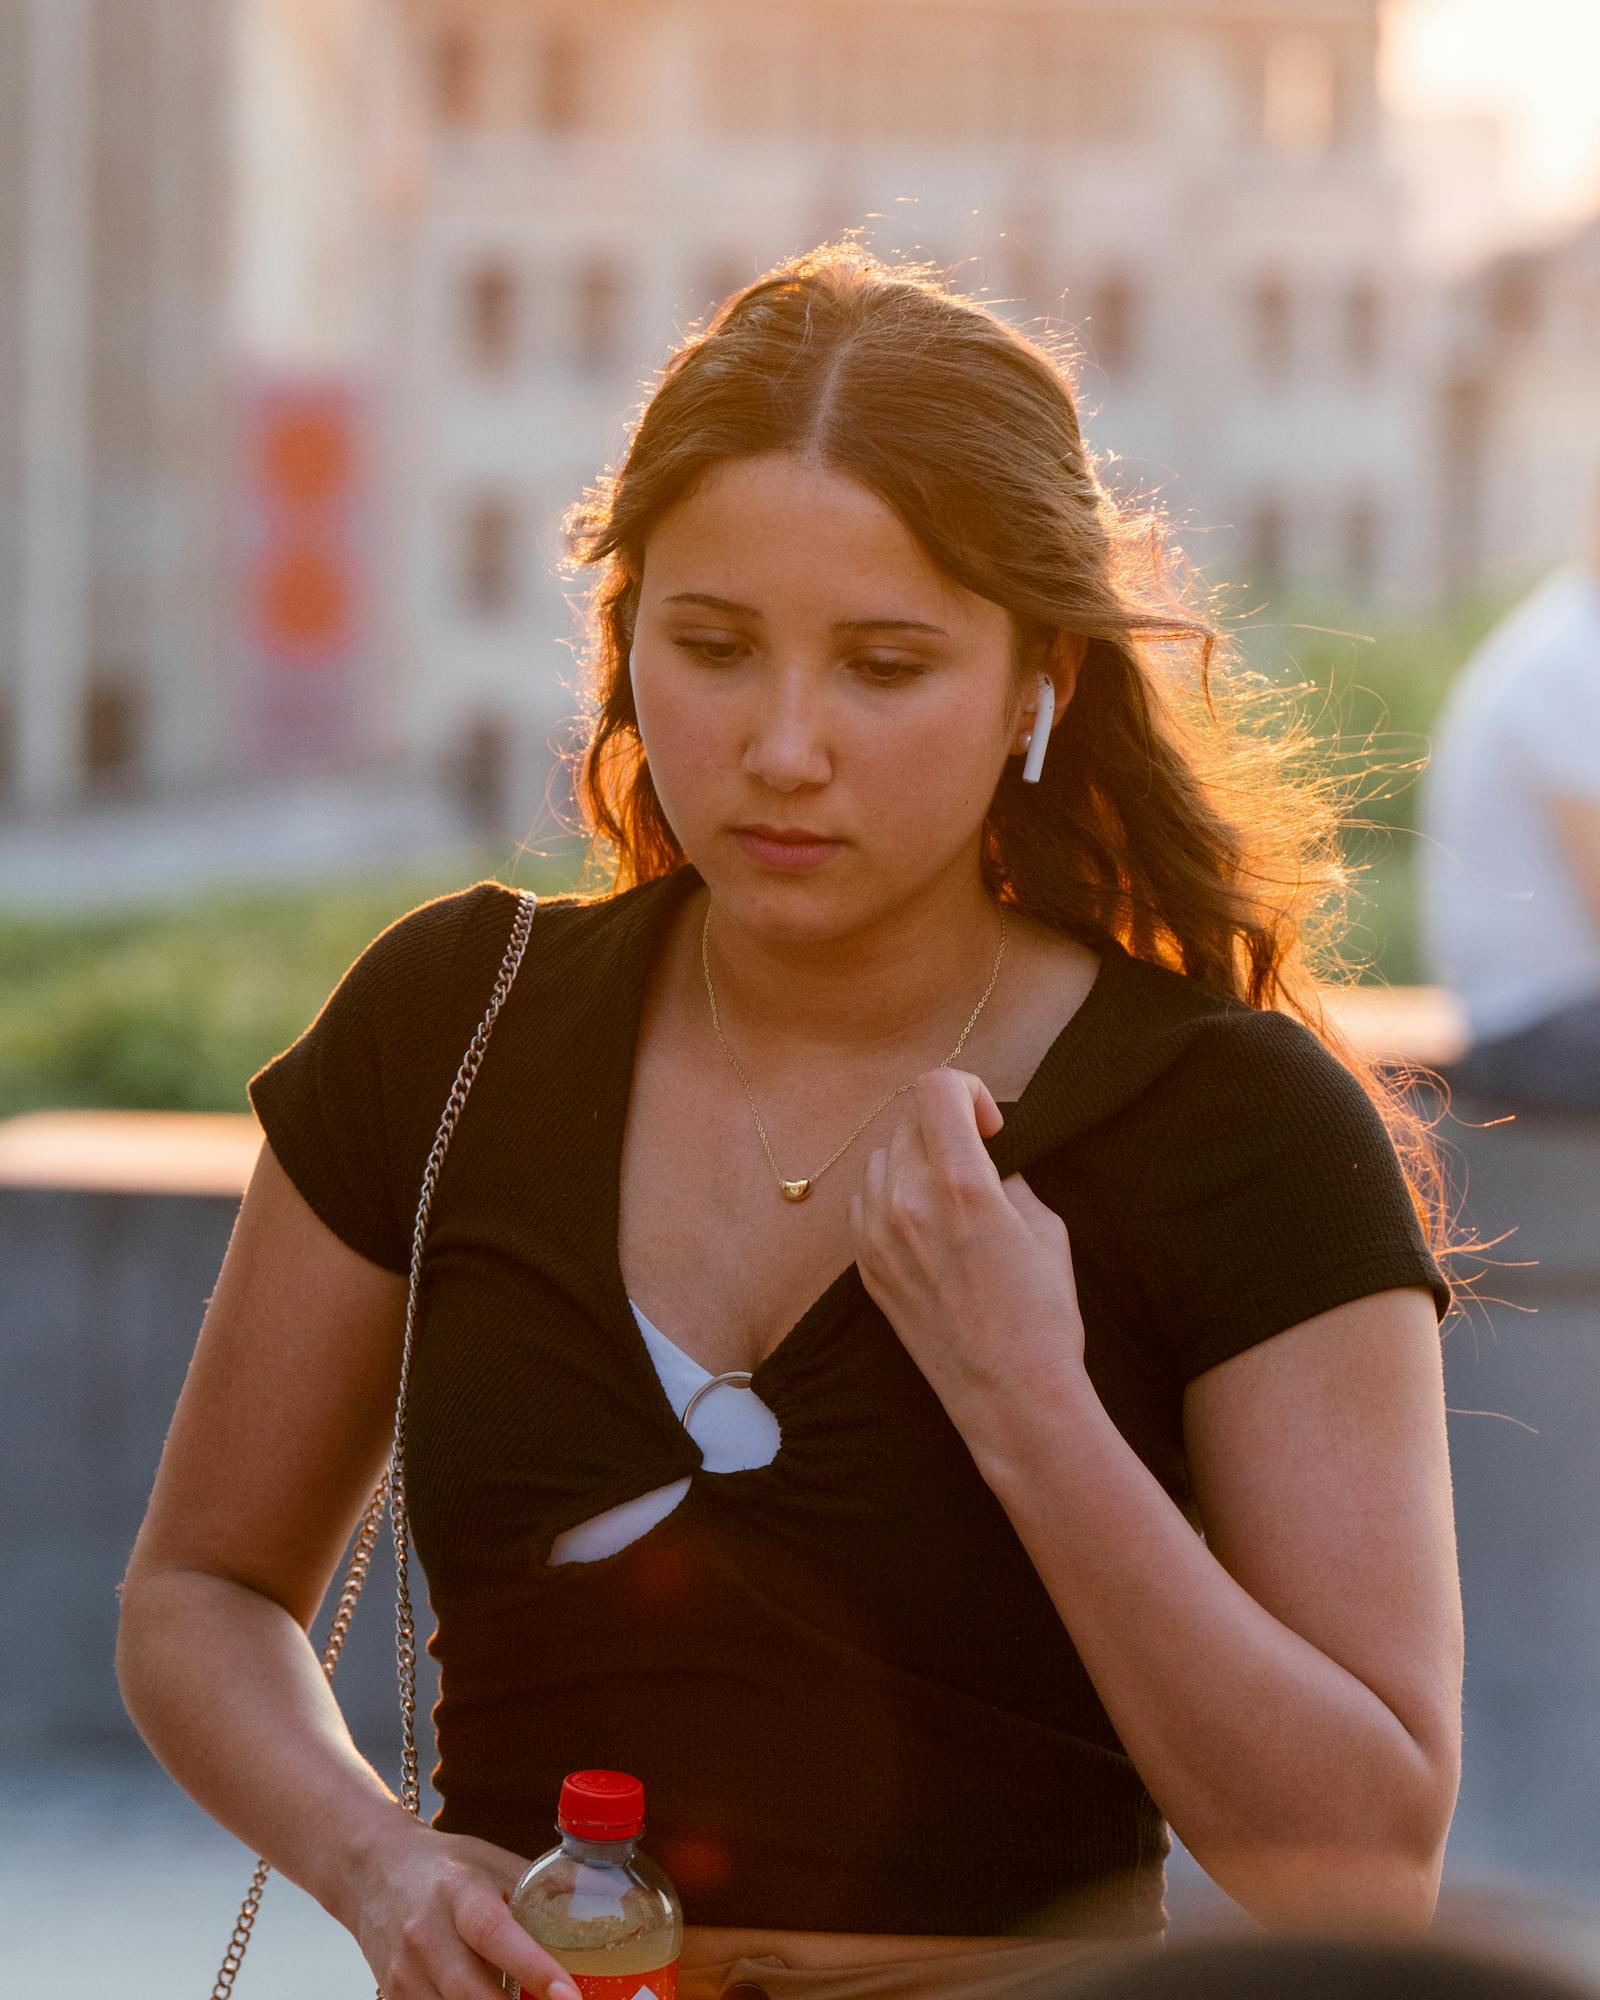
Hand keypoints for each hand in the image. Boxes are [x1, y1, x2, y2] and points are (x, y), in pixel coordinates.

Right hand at [342, 1813, 581, 1999]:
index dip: (533, 1968)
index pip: (496, 1934)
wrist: (371, 1871)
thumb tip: (602, 1910)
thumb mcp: (493, 1864)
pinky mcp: (394, 1998)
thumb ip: (541, 1892)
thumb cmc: (444, 1867)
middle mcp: (426, 1936)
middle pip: (471, 1994)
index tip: (570, 1995)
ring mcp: (405, 1975)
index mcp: (459, 1893)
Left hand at [848, 1067, 1087, 1440]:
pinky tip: (925, 1222)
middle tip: (977, 1156)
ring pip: (883, 1158)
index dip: (968, 1091)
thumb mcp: (1045, 1228)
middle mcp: (908, 1202)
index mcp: (961, 1184)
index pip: (936, 1088)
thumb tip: (987, 1155)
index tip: (989, 1124)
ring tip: (950, 1193)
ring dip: (916, 1158)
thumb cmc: (1042, 1316)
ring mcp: (878, 1236)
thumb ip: (1008, 1176)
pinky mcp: (866, 1267)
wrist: (1010, 1397)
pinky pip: (866, 1201)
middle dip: (945, 1124)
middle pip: (909, 1119)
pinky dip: (893, 1195)